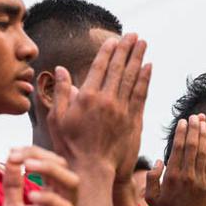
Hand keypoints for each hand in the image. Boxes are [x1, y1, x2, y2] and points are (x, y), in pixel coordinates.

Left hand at [0, 147, 79, 205]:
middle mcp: (63, 203)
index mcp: (52, 195)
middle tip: (19, 155)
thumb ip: (13, 185)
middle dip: (42, 155)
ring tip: (29, 166)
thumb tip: (10, 156)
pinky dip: (50, 198)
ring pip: (73, 184)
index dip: (34, 151)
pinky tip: (31, 196)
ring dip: (51, 170)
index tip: (11, 150)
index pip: (52, 162)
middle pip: (65, 167)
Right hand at [47, 33, 147, 170]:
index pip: (100, 67)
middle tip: (134, 35)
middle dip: (126, 49)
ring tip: (143, 43)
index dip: (108, 51)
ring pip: (131, 77)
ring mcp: (121, 110)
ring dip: (138, 58)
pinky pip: (140, 94)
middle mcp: (106, 100)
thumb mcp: (57, 119)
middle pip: (118, 68)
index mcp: (86, 97)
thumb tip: (61, 69)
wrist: (90, 170)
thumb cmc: (69, 146)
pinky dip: (145, 79)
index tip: (114, 40)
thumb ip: (61, 92)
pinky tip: (149, 67)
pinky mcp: (132, 120)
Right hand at [145, 115, 205, 205]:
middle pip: (193, 146)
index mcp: (172, 176)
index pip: (178, 148)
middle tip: (196, 115)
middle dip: (195, 129)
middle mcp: (188, 176)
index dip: (182, 132)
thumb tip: (160, 160)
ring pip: (204, 153)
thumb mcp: (151, 197)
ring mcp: (201, 181)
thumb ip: (152, 177)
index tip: (184, 121)